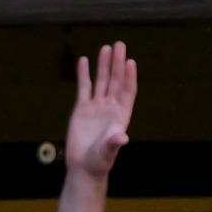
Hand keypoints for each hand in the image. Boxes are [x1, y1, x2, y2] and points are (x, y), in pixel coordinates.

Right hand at [64, 42, 136, 179]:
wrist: (83, 166)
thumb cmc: (100, 161)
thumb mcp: (108, 151)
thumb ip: (114, 142)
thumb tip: (123, 137)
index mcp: (121, 115)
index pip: (127, 91)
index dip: (129, 76)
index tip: (130, 61)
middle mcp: (110, 107)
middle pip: (115, 80)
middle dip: (117, 63)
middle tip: (119, 45)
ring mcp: (96, 107)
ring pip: (101, 81)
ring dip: (104, 65)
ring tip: (106, 48)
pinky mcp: (81, 109)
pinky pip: (84, 88)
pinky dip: (84, 74)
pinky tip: (84, 61)